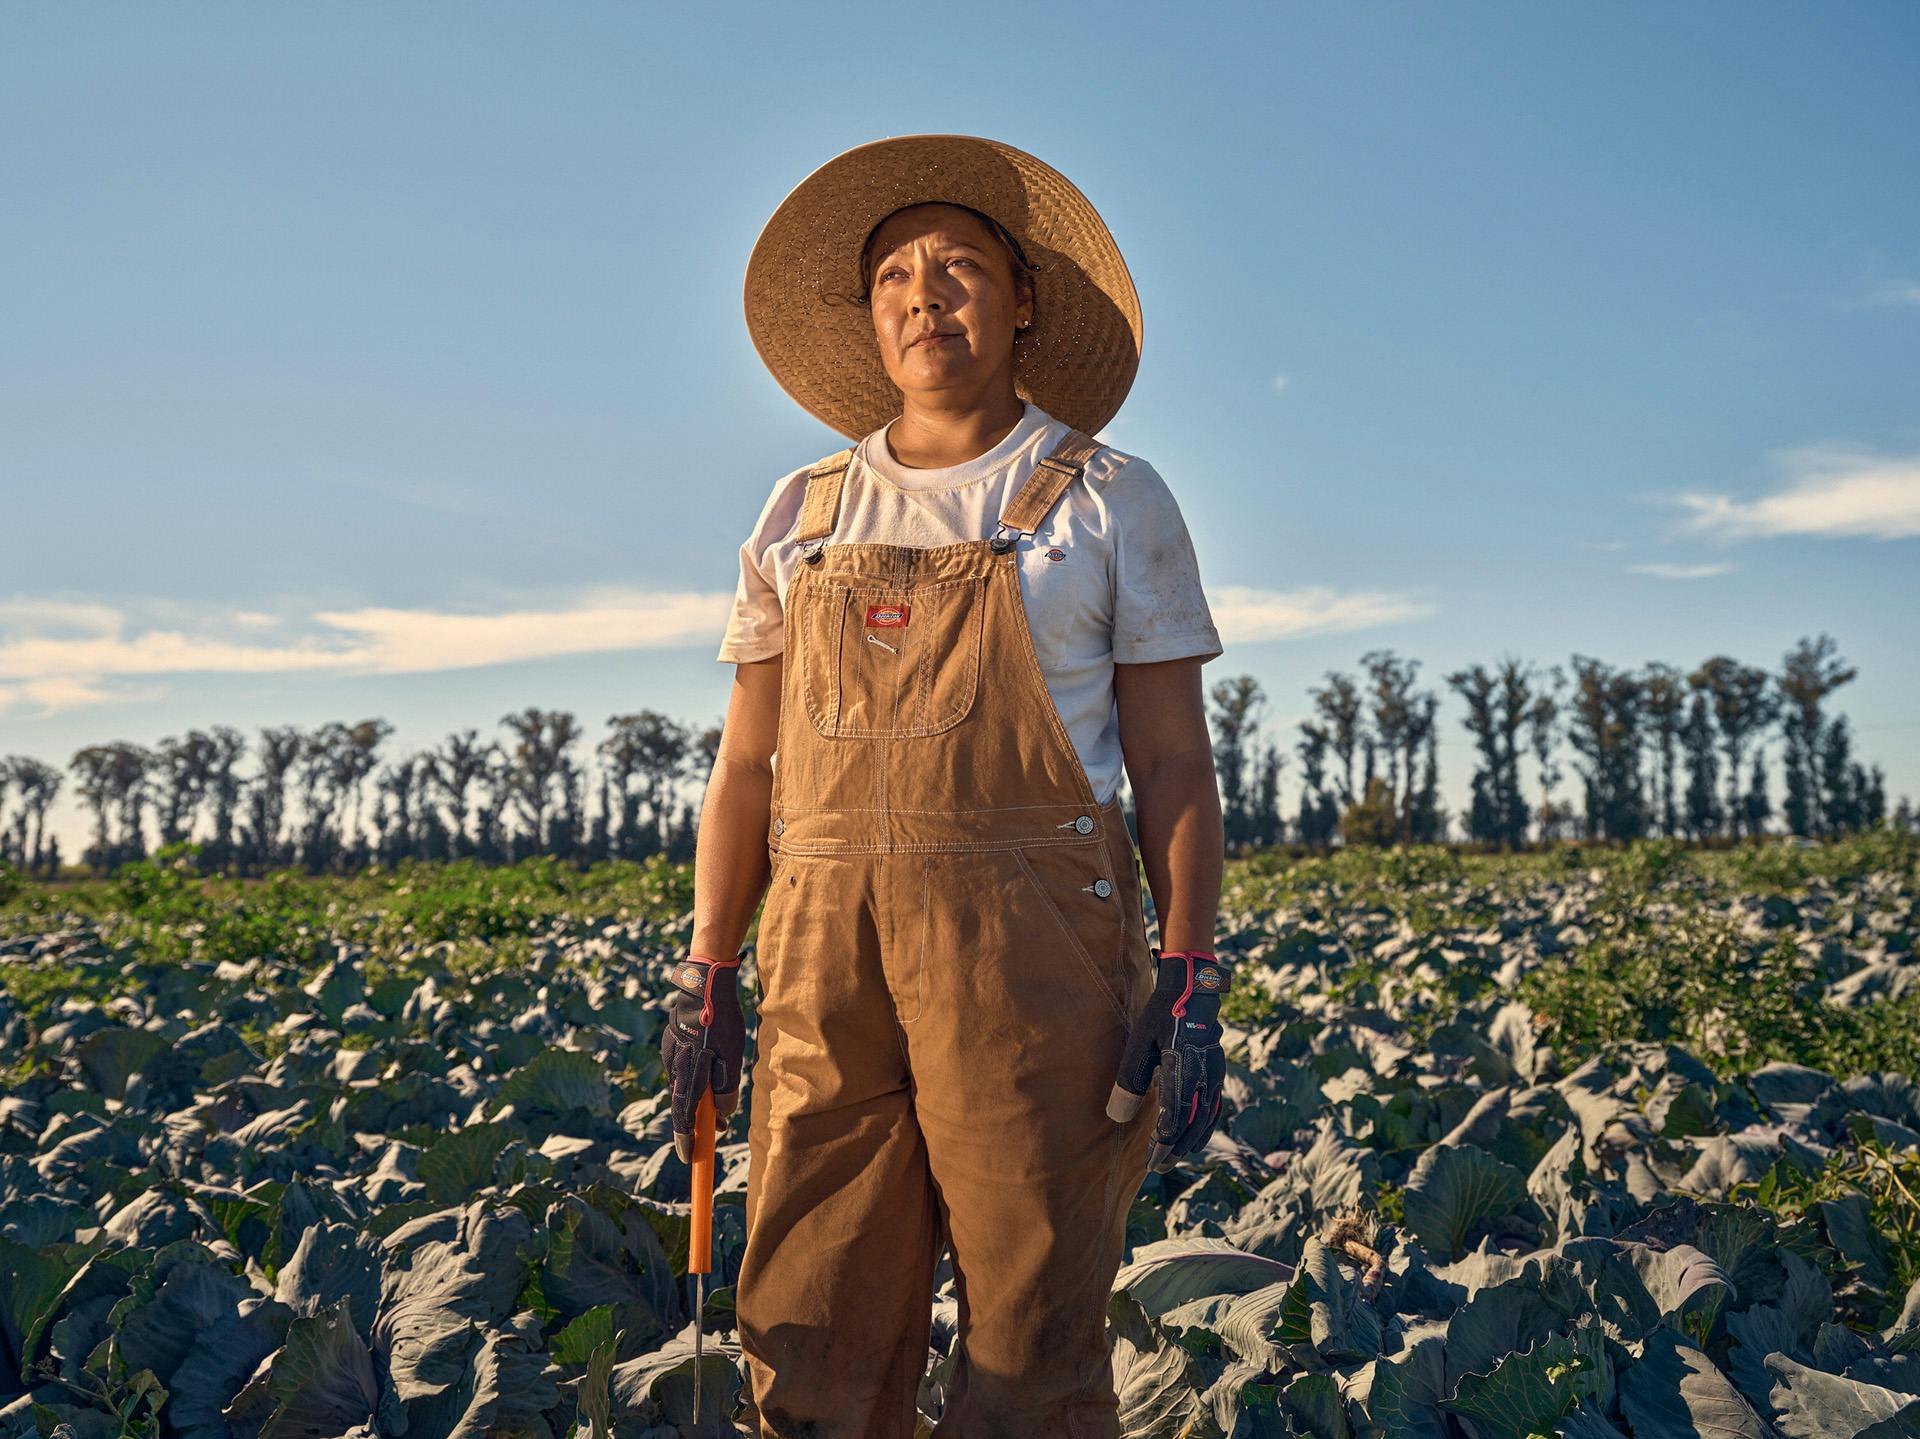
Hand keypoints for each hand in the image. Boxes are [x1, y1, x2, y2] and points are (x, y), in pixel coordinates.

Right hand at [662, 951, 745, 1162]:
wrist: (703, 983)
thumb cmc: (721, 1020)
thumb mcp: (731, 1055)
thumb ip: (726, 1087)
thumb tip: (723, 1114)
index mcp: (689, 1071)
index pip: (684, 1114)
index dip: (686, 1138)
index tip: (689, 1158)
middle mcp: (675, 1065)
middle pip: (682, 1102)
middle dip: (694, 1122)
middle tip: (710, 1135)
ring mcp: (670, 1052)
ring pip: (682, 1084)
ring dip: (696, 1098)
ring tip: (715, 1107)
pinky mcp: (671, 1041)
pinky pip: (681, 1067)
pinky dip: (692, 1078)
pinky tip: (705, 1072)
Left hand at [1105, 950, 1231, 1171]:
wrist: (1192, 990)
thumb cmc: (1162, 1015)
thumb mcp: (1139, 1045)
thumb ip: (1129, 1081)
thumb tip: (1116, 1117)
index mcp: (1184, 1071)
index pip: (1174, 1120)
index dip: (1162, 1145)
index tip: (1149, 1161)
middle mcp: (1204, 1077)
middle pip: (1193, 1125)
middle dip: (1176, 1149)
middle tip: (1159, 1167)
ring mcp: (1215, 1075)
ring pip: (1207, 1118)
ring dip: (1191, 1141)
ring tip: (1175, 1156)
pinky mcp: (1217, 1072)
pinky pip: (1214, 1107)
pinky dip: (1204, 1126)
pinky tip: (1195, 1135)